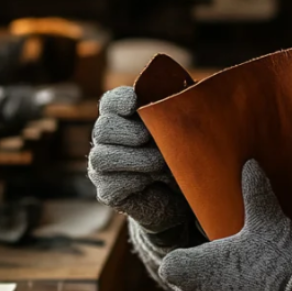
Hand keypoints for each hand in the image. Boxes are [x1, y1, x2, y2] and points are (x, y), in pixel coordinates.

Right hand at [87, 86, 190, 233]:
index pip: (111, 102)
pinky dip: (135, 181)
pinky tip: (151, 181)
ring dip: (135, 158)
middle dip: (129, 132)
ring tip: (158, 164)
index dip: (119, 100)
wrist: (181, 196)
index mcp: (124, 118)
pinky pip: (111, 184)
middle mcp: (108, 140)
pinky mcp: (108, 191)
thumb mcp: (184, 131)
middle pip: (103, 128)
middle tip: (149, 138)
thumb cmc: (182, 154)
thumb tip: (189, 94)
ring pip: (102, 157)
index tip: (134, 104)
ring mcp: (103, 167)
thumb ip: (180, 111)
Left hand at [159, 159, 291, 290]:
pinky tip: (249, 279)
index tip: (199, 242)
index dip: (182, 254)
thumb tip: (250, 164)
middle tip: (221, 247)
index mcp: (198, 272)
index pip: (170, 266)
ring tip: (236, 262)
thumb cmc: (279, 256)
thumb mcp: (266, 218)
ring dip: (212, 281)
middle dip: (199, 266)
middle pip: (185, 280)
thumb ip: (255, 190)